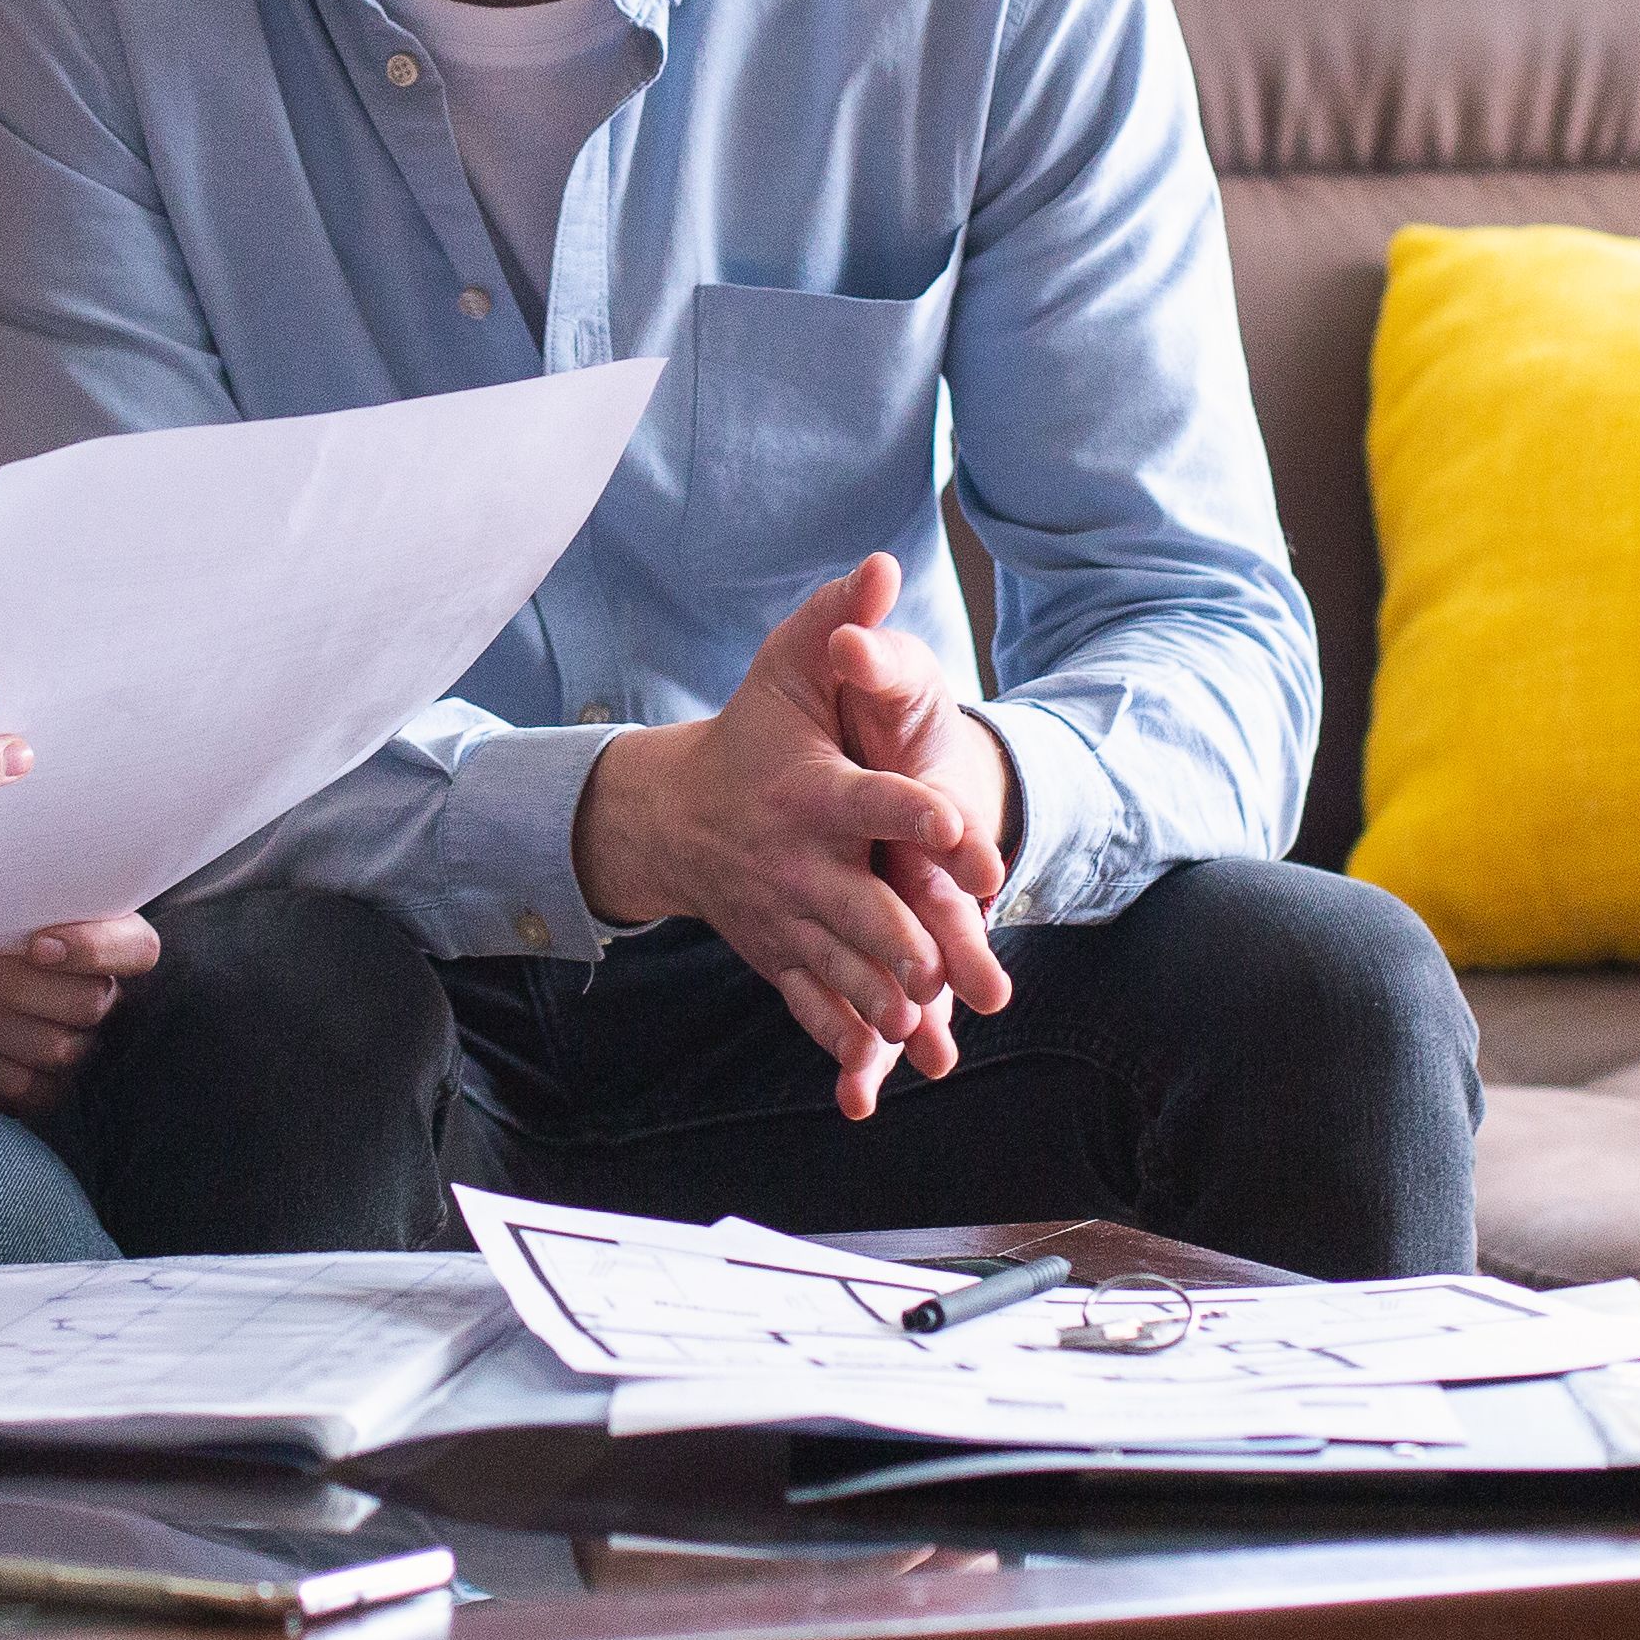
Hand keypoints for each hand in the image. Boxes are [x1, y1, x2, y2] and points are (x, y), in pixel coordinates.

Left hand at [0, 914, 162, 1114]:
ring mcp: (62, 1045)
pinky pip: (26, 1086)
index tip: (36, 944)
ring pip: (59, 1047)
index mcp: (87, 933)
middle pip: (91, 1002)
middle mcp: (87, 992)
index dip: (98, 947)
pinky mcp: (28, 1090)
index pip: (138, 948)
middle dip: (16, 984)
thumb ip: (0, 898)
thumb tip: (13, 890)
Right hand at [568, 553, 1014, 1120]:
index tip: (967, 837)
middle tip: (944, 968)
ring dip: (878, 1001)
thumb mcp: (786, 668)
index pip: (873, 801)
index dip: (921, 815)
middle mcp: (797, 860)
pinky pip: (809, 1005)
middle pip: (858, 906)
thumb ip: (839, 622)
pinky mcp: (781, 956)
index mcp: (812, 791)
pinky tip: (874, 1072)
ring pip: (839, 968)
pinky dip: (839, 1038)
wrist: (672, 815)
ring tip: (921, 1024)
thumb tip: (882, 566)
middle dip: (900, 939)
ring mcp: (786, 916)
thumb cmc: (751, 733)